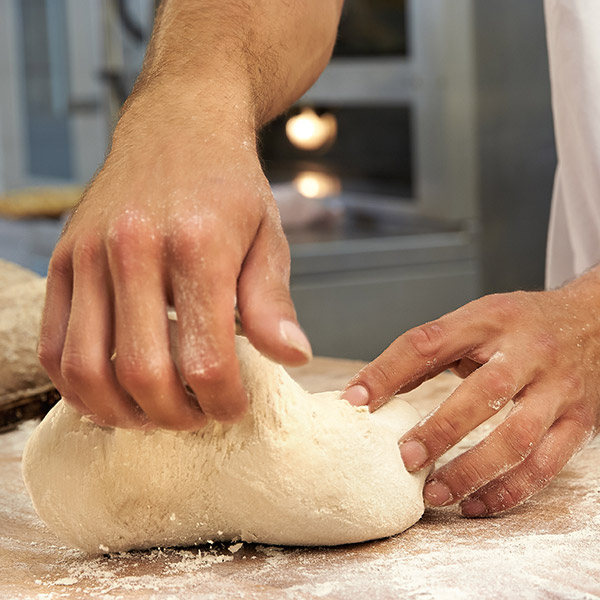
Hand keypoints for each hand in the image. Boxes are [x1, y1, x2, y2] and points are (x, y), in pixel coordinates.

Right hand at [38, 91, 310, 430]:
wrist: (179, 126)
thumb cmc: (230, 186)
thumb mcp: (267, 238)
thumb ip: (273, 304)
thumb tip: (292, 359)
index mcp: (197, 247)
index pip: (206, 360)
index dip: (223, 402)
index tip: (234, 407)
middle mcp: (134, 250)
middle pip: (142, 374)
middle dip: (175, 417)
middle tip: (197, 417)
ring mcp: (89, 255)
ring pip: (86, 370)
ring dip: (122, 411)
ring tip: (155, 414)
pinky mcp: (63, 260)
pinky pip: (54, 344)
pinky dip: (77, 385)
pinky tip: (111, 392)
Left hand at [342, 273, 599, 515]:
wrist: (594, 320)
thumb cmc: (521, 323)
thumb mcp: (476, 319)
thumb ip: (431, 351)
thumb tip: (373, 388)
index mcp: (489, 319)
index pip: (428, 342)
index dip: (386, 372)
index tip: (354, 400)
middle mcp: (527, 351)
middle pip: (483, 392)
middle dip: (440, 430)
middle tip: (405, 458)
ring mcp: (557, 388)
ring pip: (516, 437)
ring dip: (472, 471)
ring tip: (434, 493)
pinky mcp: (580, 421)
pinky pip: (545, 465)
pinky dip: (508, 491)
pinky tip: (475, 504)